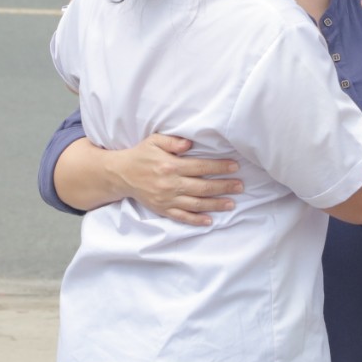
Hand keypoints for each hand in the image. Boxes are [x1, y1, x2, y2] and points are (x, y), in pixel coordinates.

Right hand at [111, 134, 243, 225]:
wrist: (120, 174)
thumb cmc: (141, 155)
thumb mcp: (154, 141)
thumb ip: (172, 141)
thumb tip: (190, 143)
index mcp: (171, 165)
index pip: (200, 167)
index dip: (219, 167)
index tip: (234, 167)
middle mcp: (170, 184)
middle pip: (203, 186)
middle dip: (224, 186)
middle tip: (240, 186)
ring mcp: (167, 199)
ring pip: (196, 204)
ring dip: (216, 204)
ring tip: (232, 203)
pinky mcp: (162, 209)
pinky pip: (182, 217)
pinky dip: (196, 220)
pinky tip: (209, 221)